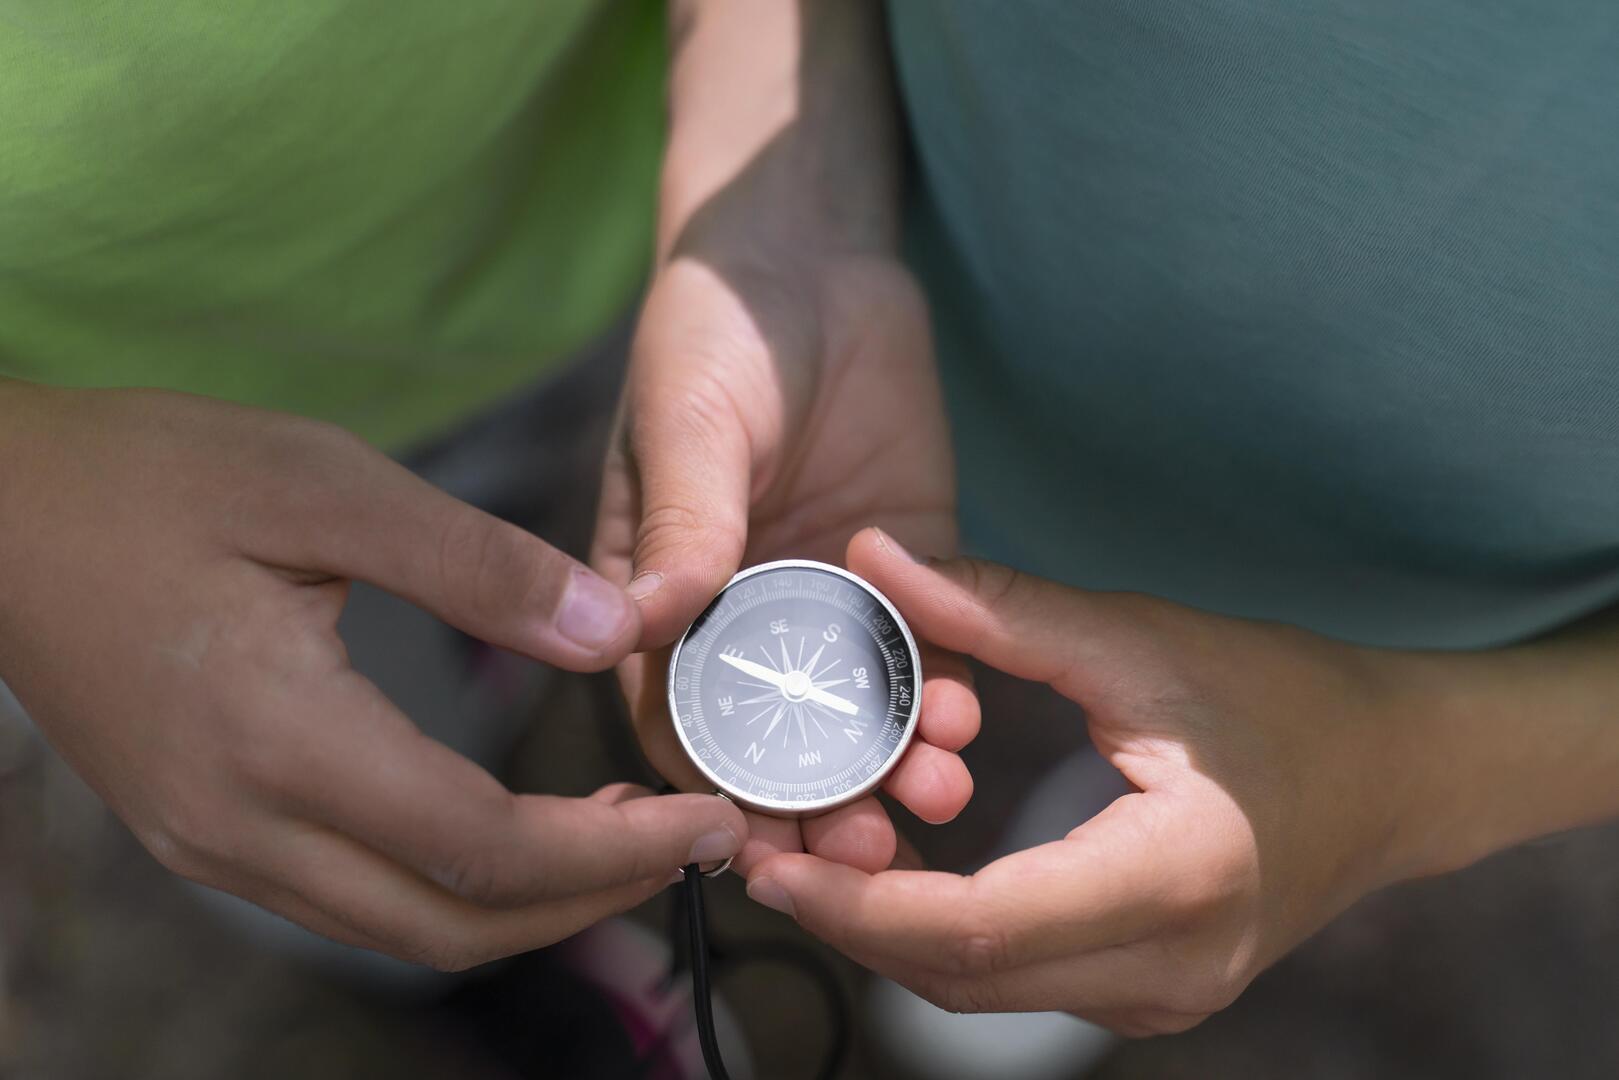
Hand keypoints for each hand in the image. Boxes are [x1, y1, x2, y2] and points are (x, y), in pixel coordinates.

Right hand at [0, 383, 744, 970]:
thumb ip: (477, 565)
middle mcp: (239, 826)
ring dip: (530, 904)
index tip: (710, 817)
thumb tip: (616, 630)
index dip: (613, 847)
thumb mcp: (324, 483)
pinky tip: (512, 830)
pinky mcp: (200, 832)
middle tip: (691, 842)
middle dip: (592, 899)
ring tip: (624, 840)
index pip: (484, 844)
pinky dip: (458, 887)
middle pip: (454, 923)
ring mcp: (211, 844)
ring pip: (406, 930)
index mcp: (277, 738)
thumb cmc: (151, 477)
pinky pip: (355, 901)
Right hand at [592, 245, 977, 872]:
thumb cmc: (713, 331)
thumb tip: (643, 624)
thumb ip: (682, 524)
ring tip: (935, 792)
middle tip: (870, 850)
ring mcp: (831, 598)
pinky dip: (946, 691)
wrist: (810, 257)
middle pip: (781, 738)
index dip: (715, 789)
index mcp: (664, 598)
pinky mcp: (910, 567)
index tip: (759, 842)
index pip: (681, 717)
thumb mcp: (687, 423)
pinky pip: (930, 647)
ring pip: (862, 708)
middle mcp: (746, 616)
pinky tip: (966, 720)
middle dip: (822, 802)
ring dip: (894, 763)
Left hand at [743, 528, 1454, 1034]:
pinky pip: (1017, 983)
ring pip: (982, 992)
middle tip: (761, 848)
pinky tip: (886, 878)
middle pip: (964, 977)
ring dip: (884, 936)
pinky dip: (939, 938)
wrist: (1397, 773)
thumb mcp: (1140, 641)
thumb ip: (1000, 611)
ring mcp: (1164, 997)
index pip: (982, 928)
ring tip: (804, 856)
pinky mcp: (1149, 990)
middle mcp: (1170, 967)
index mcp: (1175, 877)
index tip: (773, 858)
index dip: (859, 906)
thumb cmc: (1283, 696)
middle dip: (847, 923)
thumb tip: (874, 557)